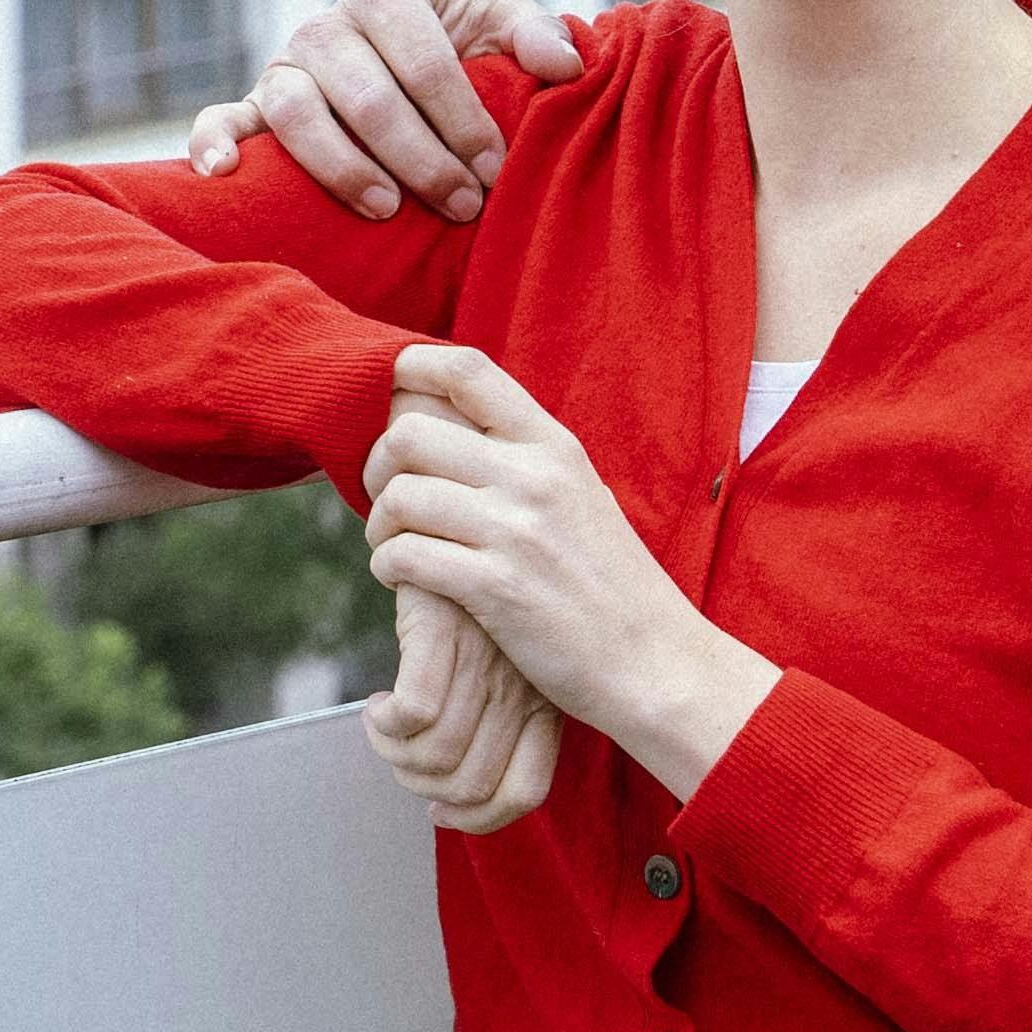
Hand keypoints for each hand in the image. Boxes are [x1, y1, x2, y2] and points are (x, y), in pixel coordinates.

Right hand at [187, 0, 585, 223]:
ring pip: (296, 114)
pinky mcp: (251, 108)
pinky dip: (214, 142)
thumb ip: (536, 34)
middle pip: (367, 97)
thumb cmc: (463, 47)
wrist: (407, 68)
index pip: (426, 61)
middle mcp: (326, 26)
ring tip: (386, 209)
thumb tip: (564, 65)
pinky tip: (223, 173)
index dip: (463, 119)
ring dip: (342, 167)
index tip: (497, 169)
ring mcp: (283, 67)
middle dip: (420, 158)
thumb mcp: (502, 25)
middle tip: (463, 206)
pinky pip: (220, 120)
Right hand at [358, 584, 559, 832]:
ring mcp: (487, 659)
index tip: (439, 810)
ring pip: (436, 755)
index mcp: (544, 702)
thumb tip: (452, 797)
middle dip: (421, 786)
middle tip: (400, 757)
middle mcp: (521, 687)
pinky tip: (377, 706)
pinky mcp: (446, 631)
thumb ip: (495, 721)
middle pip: (469, 785)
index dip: (478, 820)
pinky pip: (413, 713)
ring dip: (394, 755)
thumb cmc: (479, 606)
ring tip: (383, 729)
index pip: (524, 792)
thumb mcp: (506, 665)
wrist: (463, 525)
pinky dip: (385, 726)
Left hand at [360, 345, 774, 798]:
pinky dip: (388, 567)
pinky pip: (404, 555)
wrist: (655, 662)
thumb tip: (448, 429)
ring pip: (398, 497)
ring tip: (395, 548)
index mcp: (554, 446)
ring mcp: (516, 531)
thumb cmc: (610, 585)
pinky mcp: (496, 588)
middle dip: (377, 466)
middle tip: (387, 500)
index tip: (387, 400)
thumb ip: (524, 460)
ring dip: (379, 526)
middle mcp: (535, 476)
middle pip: (409, 432)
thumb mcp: (580, 497)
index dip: (407, 370)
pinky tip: (404, 582)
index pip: (466, 370)